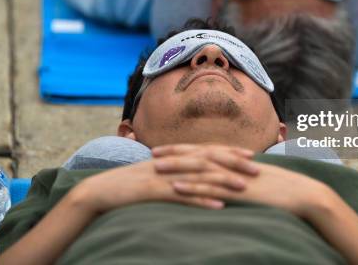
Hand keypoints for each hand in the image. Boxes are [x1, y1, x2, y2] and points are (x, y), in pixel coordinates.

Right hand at [72, 144, 259, 213]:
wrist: (100, 191)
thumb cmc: (128, 186)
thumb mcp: (155, 177)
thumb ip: (175, 173)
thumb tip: (192, 177)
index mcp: (173, 157)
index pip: (206, 151)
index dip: (229, 152)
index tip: (250, 155)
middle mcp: (172, 162)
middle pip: (208, 159)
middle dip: (234, 163)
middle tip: (257, 169)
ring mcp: (164, 176)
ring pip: (199, 176)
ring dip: (223, 181)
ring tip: (244, 187)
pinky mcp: (155, 191)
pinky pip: (182, 196)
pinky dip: (202, 200)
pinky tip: (219, 206)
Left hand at [166, 156, 337, 220]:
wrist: (304, 194)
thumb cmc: (283, 191)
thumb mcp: (258, 182)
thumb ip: (240, 179)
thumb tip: (229, 182)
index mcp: (236, 161)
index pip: (205, 151)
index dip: (183, 149)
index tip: (165, 149)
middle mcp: (233, 164)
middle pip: (198, 155)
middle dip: (174, 153)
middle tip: (152, 152)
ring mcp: (235, 176)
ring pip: (200, 169)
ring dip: (177, 167)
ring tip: (156, 167)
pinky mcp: (238, 191)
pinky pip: (211, 188)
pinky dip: (192, 186)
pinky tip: (175, 187)